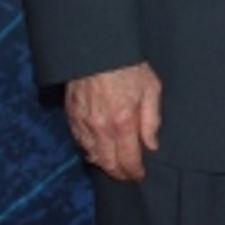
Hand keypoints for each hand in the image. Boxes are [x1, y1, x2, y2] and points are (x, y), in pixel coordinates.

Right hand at [66, 62, 161, 180]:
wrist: (97, 48)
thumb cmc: (127, 66)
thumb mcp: (151, 89)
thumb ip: (151, 120)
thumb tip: (151, 145)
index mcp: (123, 122)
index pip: (128, 160)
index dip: (135, 172)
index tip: (140, 175)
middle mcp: (101, 128)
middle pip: (108, 164)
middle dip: (119, 173)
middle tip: (127, 175)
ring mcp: (84, 123)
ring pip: (92, 155)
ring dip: (104, 164)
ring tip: (113, 165)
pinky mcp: (72, 116)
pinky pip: (79, 142)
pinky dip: (89, 150)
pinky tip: (97, 149)